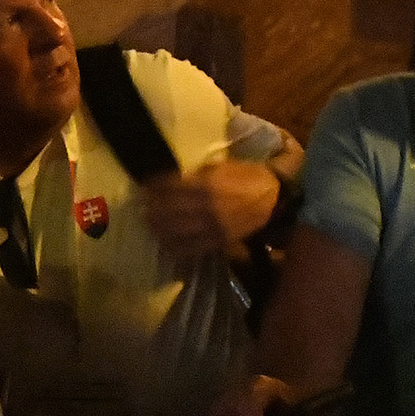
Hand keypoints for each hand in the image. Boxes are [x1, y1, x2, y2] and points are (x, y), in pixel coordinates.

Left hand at [142, 161, 279, 257]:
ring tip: (149, 226)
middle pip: (168, 211)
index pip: (170, 187)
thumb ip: (197, 174)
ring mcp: (211, 227)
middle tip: (140, 209)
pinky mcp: (218, 241)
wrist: (274, 198)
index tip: (143, 188)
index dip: (154, 189)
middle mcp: (205, 207)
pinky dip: (175, 247)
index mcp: (206, 185)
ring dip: (158, 229)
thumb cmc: (248, 176)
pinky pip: (191, 248)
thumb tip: (173, 181)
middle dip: (151, 210)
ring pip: (176, 231)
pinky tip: (166, 244)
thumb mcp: (221, 167)